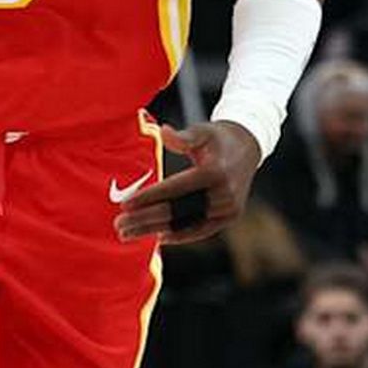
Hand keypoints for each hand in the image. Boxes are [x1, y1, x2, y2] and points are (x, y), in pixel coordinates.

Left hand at [115, 121, 259, 244]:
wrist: (248, 147)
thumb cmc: (218, 138)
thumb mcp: (203, 130)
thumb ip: (183, 136)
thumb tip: (164, 132)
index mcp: (215, 172)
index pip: (175, 189)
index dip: (149, 197)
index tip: (125, 204)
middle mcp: (223, 194)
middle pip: (178, 212)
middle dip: (145, 219)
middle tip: (119, 225)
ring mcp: (228, 209)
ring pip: (186, 224)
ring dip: (156, 231)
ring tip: (129, 234)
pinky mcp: (229, 217)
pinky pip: (201, 230)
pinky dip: (180, 235)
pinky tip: (159, 237)